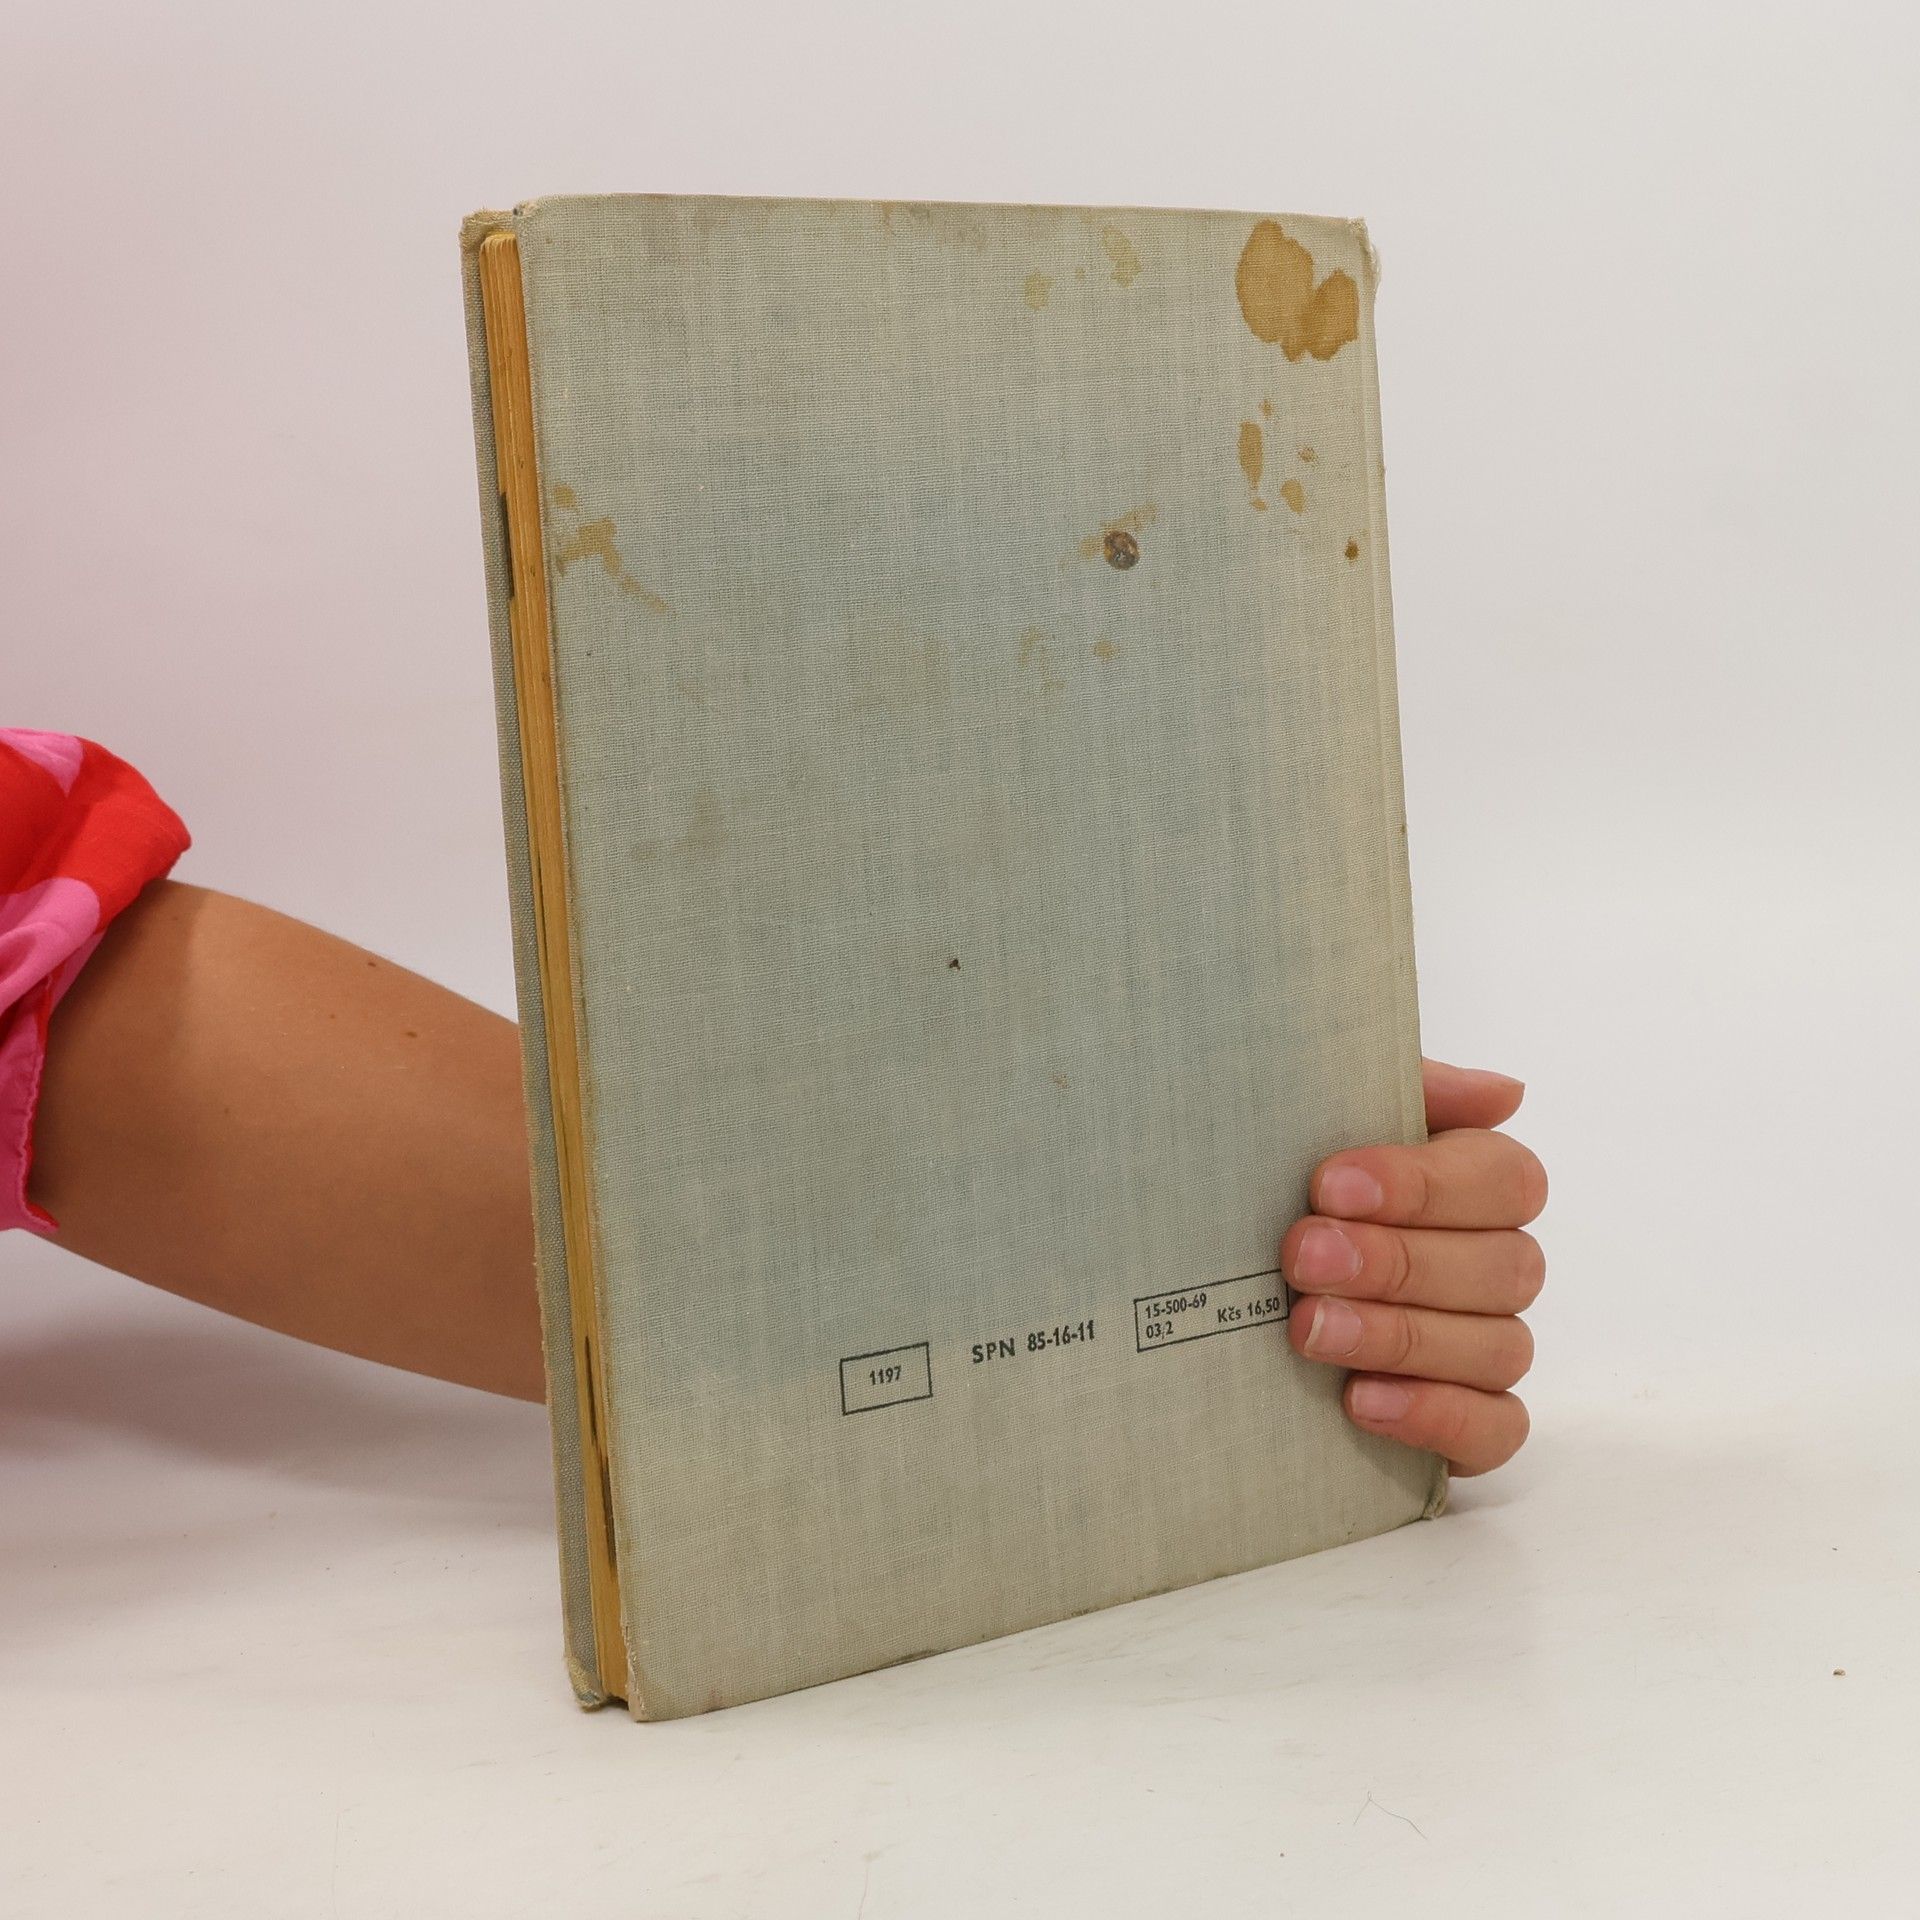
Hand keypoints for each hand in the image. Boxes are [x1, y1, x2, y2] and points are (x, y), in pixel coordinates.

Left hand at [1282, 1059, 1545, 1474]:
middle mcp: (1494, 1267)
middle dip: (1397, 1262)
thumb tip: (1503, 1092)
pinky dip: (1435, 1415)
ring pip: (1499, 1347)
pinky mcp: (1470, 1425)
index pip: (1504, 1180)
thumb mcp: (1317, 1123)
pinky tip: (1360, 1401)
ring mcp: (1486, 1349)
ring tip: (1309, 1329)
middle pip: (1505, 1267)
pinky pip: (1495, 1430)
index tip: (1329, 1185)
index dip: (1425, 1185)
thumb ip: (1401, 1091)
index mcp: (1474, 1186)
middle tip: (1301, 1257)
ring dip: (1399, 1337)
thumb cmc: (1281, 1194)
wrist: (1202, 1296)